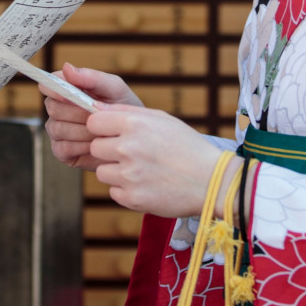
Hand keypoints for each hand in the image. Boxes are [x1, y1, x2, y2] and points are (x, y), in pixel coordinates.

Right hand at [43, 64, 143, 170]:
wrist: (133, 136)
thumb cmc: (122, 107)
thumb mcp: (114, 88)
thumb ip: (92, 77)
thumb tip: (67, 67)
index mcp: (66, 89)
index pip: (48, 84)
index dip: (56, 89)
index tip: (70, 95)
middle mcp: (57, 109)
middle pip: (53, 108)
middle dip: (79, 113)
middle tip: (100, 116)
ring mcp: (57, 130)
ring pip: (58, 128)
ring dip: (84, 131)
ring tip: (102, 131)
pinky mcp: (61, 151)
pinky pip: (63, 148)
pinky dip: (82, 147)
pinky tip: (96, 144)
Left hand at [86, 104, 228, 218]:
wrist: (212, 181)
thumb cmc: (187, 146)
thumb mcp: (162, 119)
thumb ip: (127, 112)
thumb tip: (95, 107)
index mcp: (134, 124)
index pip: (93, 123)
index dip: (102, 129)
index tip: (112, 134)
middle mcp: (128, 148)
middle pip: (95, 148)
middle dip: (108, 151)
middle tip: (131, 154)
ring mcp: (129, 175)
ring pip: (102, 172)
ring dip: (116, 172)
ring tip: (142, 171)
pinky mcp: (132, 198)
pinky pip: (114, 192)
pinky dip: (126, 190)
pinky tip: (146, 185)